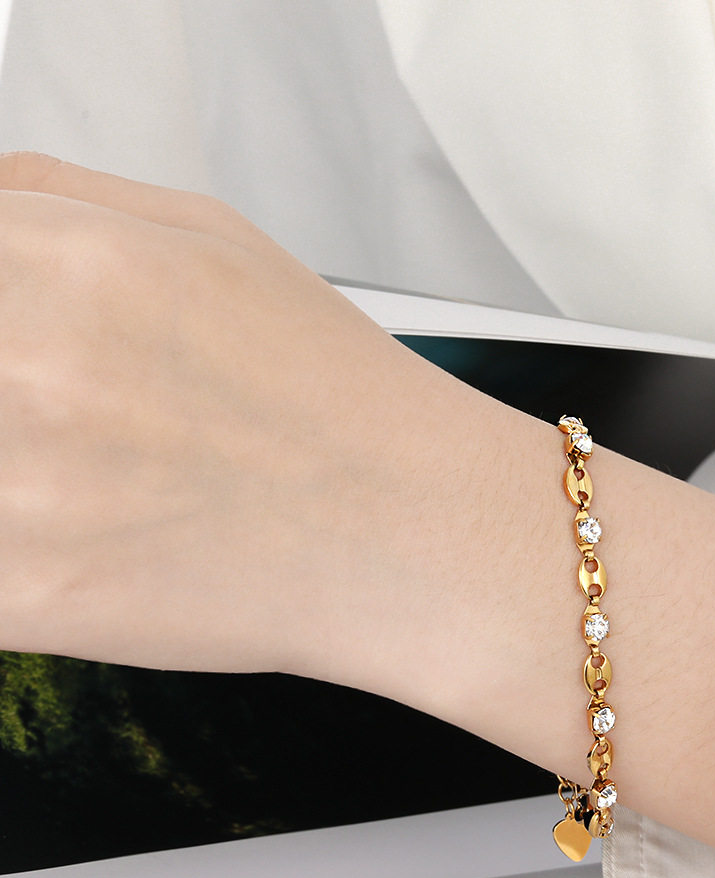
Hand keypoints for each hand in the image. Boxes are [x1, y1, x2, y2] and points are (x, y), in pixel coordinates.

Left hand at [0, 153, 714, 870]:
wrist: (423, 536)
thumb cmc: (338, 398)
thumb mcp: (210, 237)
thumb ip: (53, 197)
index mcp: (62, 256)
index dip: (3, 322)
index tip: (27, 357)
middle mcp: (26, 356)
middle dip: (14, 401)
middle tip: (79, 427)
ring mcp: (19, 482)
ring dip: (17, 477)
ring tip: (96, 486)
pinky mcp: (26, 595)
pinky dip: (18, 561)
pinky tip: (87, 548)